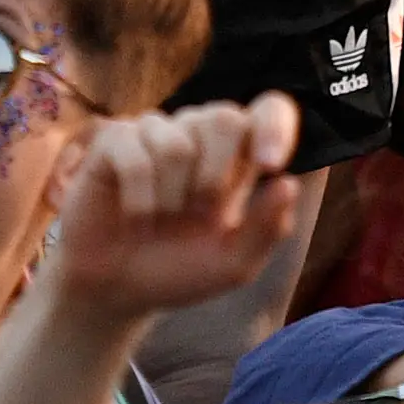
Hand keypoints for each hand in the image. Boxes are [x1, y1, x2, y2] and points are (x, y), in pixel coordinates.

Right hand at [40, 94, 303, 327]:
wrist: (118, 291)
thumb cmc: (178, 270)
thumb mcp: (233, 264)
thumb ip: (266, 228)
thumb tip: (289, 183)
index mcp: (237, 156)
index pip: (268, 111)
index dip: (275, 126)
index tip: (271, 165)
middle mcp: (198, 135)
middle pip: (224, 117)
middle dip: (216, 174)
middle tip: (202, 213)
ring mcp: (155, 134)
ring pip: (176, 144)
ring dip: (172, 197)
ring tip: (162, 221)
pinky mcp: (114, 141)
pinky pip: (134, 155)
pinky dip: (140, 199)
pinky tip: (136, 218)